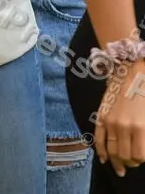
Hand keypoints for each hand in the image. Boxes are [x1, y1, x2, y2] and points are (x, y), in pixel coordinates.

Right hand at [95, 61, 144, 175]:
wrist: (134, 71)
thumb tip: (142, 149)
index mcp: (141, 127)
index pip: (139, 156)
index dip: (141, 161)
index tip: (142, 160)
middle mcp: (124, 127)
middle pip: (125, 156)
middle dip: (130, 163)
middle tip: (133, 164)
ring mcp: (110, 121)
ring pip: (111, 151)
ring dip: (116, 161)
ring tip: (121, 167)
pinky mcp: (101, 116)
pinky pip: (98, 138)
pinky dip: (101, 152)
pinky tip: (104, 160)